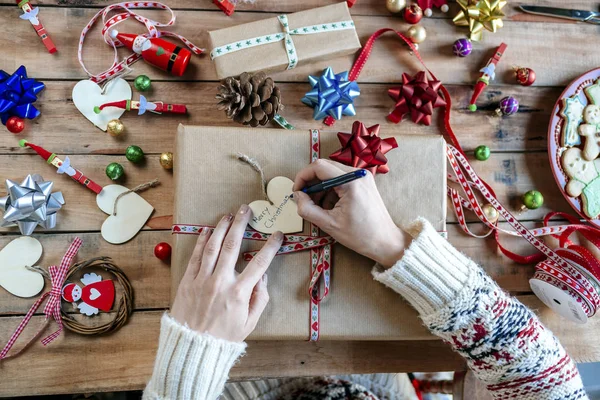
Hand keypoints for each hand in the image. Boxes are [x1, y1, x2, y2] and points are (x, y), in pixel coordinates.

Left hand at [171, 204, 283, 341]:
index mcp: (239, 293)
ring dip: (221, 227)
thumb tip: (263, 278)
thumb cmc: (223, 338)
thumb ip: (259, 299)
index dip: (271, 246)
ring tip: (228, 215)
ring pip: (212, 246)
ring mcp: (202, 279)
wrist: (192, 348)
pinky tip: (206, 230)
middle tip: (246, 209)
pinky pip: (195, 256)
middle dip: (241, 223)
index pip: (260, 263)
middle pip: (232, 245)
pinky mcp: (187, 281)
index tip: (277, 235)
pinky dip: (201, 241)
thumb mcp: (249, 323)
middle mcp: (221, 281)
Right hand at [293, 160, 410, 266]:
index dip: (303, 177)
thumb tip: (296, 196)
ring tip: (318, 207)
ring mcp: (362, 176)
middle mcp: (358, 173)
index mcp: (350, 182)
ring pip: (331, 173)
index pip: (318, 166)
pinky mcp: (363, 182)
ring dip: (320, 187)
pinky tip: (330, 206)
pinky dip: (331, 190)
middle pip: (324, 167)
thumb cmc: (360, 236)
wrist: (385, 241)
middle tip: (304, 199)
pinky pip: (341, 179)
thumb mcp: (329, 224)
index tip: (296, 191)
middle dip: (311, 182)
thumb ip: (307, 209)